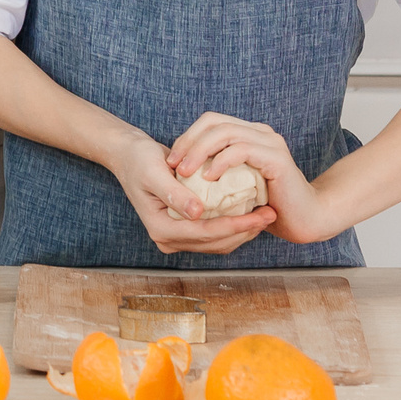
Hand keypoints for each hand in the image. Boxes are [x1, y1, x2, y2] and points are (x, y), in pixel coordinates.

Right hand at [103, 129, 279, 256]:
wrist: (129, 156)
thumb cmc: (139, 159)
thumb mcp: (154, 172)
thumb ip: (175, 193)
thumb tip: (198, 212)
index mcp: (161, 229)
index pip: (204, 232)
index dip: (234, 225)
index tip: (259, 214)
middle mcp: (168, 239)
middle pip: (215, 242)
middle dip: (245, 230)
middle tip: (271, 214)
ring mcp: (177, 236)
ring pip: (218, 243)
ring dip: (243, 231)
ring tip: (266, 215)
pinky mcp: (185, 229)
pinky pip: (215, 235)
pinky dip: (234, 226)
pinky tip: (249, 213)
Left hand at [167, 112, 338, 245]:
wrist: (306, 219)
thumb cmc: (269, 206)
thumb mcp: (236, 185)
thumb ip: (218, 171)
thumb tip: (182, 171)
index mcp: (250, 134)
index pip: (211, 121)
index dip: (188, 137)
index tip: (172, 160)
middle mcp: (260, 132)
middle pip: (214, 122)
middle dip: (188, 142)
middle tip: (173, 164)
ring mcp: (270, 142)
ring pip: (225, 132)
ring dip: (199, 151)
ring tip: (185, 171)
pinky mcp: (276, 157)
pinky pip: (241, 150)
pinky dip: (221, 161)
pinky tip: (208, 177)